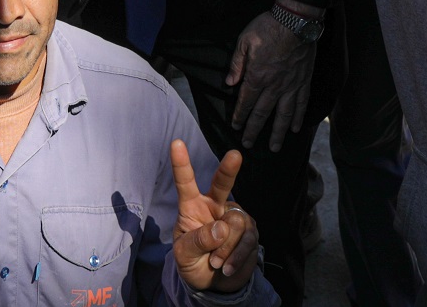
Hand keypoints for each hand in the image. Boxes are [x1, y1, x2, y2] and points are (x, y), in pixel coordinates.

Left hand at [169, 140, 257, 293]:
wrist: (214, 283)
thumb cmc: (193, 262)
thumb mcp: (184, 255)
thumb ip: (198, 240)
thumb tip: (221, 228)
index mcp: (192, 206)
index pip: (185, 183)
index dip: (181, 164)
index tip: (176, 143)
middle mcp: (214, 206)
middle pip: (222, 184)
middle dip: (228, 169)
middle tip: (235, 155)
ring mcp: (234, 217)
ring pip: (235, 224)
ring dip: (224, 249)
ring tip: (215, 262)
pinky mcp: (250, 231)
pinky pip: (247, 240)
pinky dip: (235, 257)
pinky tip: (226, 267)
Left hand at [226, 7, 317, 151]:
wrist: (296, 21)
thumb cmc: (267, 28)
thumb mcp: (244, 41)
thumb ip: (237, 64)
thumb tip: (229, 83)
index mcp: (257, 76)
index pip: (246, 102)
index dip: (239, 116)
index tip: (235, 127)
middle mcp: (274, 86)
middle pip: (262, 113)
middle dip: (254, 130)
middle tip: (249, 144)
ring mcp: (291, 86)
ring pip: (284, 115)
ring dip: (278, 133)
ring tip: (274, 147)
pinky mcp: (304, 81)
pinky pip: (301, 104)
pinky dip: (299, 118)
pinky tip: (296, 129)